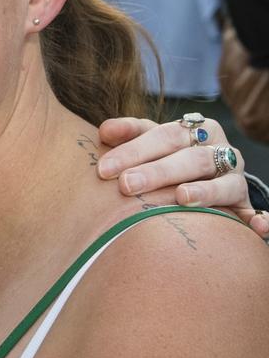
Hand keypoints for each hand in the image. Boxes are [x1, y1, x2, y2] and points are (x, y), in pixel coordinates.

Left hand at [96, 116, 267, 237]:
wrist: (208, 175)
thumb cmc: (169, 155)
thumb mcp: (151, 140)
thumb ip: (129, 134)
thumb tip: (104, 131)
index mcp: (196, 129)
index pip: (163, 135)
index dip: (133, 150)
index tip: (104, 168)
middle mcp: (220, 151)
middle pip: (190, 159)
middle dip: (157, 172)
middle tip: (127, 186)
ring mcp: (235, 179)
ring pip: (224, 183)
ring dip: (204, 191)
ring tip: (181, 198)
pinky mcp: (245, 206)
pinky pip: (255, 214)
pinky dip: (261, 220)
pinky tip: (257, 228)